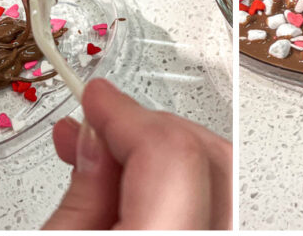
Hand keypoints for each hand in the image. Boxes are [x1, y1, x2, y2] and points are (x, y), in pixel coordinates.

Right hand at [44, 79, 231, 229]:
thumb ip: (82, 192)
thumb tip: (96, 137)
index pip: (171, 151)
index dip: (127, 113)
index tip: (95, 98)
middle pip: (206, 154)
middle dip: (149, 129)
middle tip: (99, 125)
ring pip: (220, 174)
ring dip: (163, 152)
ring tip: (107, 155)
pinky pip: (214, 203)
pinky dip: (176, 183)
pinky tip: (133, 183)